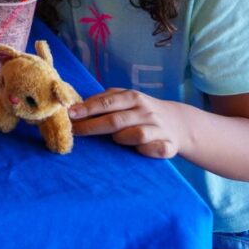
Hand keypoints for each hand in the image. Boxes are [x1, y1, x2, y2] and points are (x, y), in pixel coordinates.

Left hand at [68, 88, 186, 158]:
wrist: (177, 123)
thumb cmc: (140, 111)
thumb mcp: (124, 100)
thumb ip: (102, 101)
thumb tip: (76, 107)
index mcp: (133, 97)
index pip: (107, 102)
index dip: (87, 109)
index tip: (70, 115)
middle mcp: (146, 111)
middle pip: (116, 120)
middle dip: (93, 126)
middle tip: (75, 131)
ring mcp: (158, 128)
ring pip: (137, 134)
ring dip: (121, 138)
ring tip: (115, 139)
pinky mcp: (169, 145)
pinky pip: (156, 149)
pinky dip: (146, 151)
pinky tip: (139, 151)